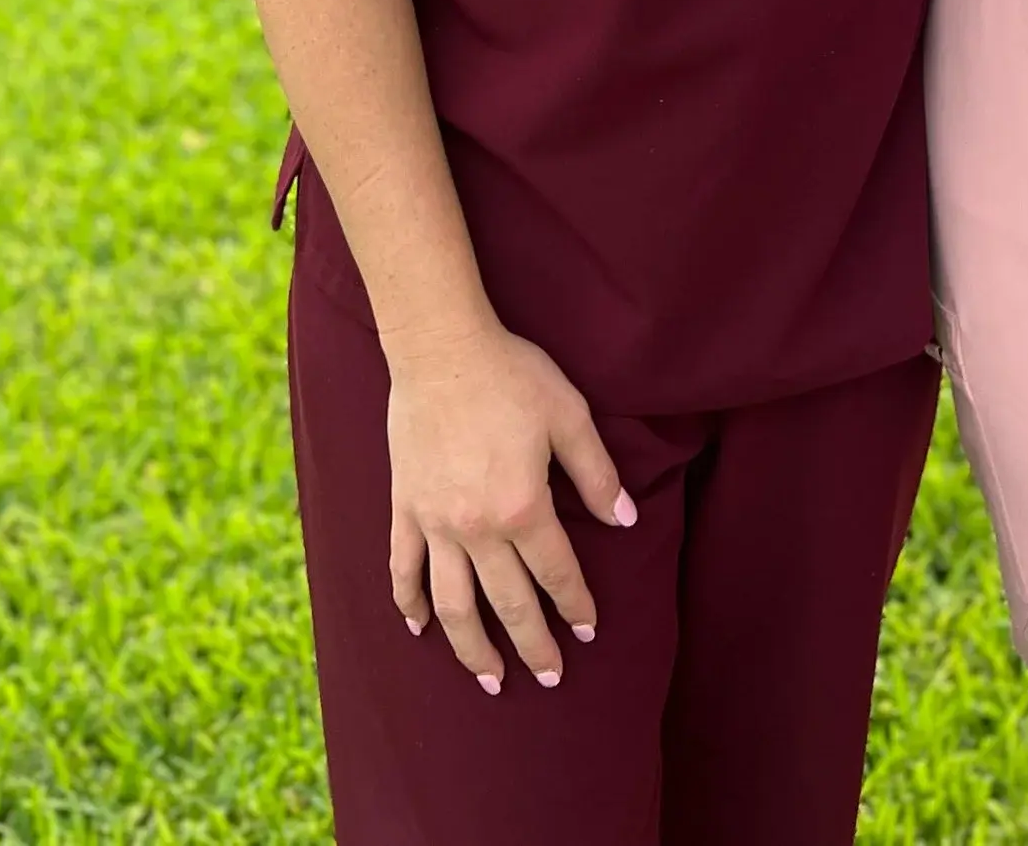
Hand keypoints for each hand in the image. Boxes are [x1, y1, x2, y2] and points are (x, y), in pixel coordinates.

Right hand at [385, 317, 635, 689]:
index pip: (556, 573)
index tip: (589, 631)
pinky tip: (419, 628)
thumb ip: (596, 472)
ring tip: (489, 679)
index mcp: (523, 507)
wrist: (440, 348)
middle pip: (508, 603)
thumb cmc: (511, 375)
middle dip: (532, 645)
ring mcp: (435, 523)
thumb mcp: (569, 414)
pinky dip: (409, 603)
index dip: (576, 605)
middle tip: (550, 676)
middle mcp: (477, 528)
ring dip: (472, 648)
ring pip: (453, 605)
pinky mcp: (404, 509)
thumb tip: (624, 520)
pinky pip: (403, 569)